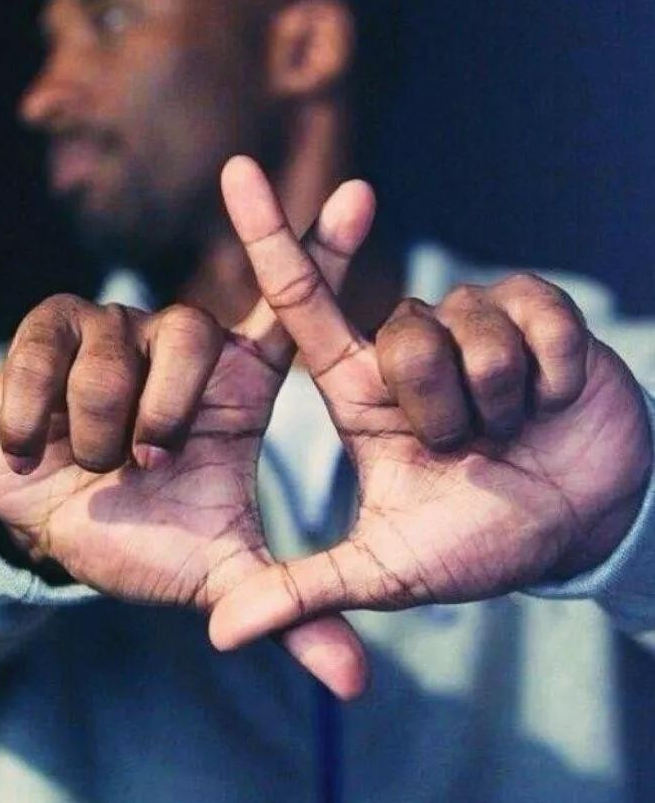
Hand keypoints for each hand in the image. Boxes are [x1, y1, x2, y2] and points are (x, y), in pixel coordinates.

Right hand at [0, 164, 375, 696]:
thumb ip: (289, 611)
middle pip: (190, 332)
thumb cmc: (141, 532)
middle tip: (146, 460)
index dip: (328, 249)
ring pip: (117, 348)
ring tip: (92, 463)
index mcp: (234, 385)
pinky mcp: (50, 328)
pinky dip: (42, 413)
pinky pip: (50, 349)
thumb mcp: (217, 571)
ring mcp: (116, 328)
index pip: (293, 307)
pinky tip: (39, 445)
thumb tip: (358, 683)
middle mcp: (184, 343)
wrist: (44, 525)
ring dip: (98, 427)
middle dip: (162, 408)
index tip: (364, 194)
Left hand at [210, 162, 652, 650]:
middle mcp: (410, 345)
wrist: (584, 524)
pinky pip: (535, 319)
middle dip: (446, 408)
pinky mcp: (538, 310)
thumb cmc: (482, 539)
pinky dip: (552, 377)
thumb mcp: (388, 570)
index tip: (235, 169)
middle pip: (405, 334)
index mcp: (362, 389)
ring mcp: (475, 323)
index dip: (270, 234)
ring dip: (503, 399)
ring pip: (471, 328)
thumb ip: (304, 592)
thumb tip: (216, 632)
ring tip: (516, 427)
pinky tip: (555, 400)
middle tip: (469, 448)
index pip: (303, 301)